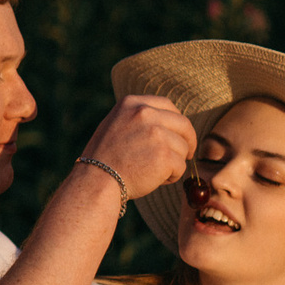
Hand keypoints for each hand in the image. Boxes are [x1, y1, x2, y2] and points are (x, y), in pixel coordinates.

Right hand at [80, 93, 194, 196]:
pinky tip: (156, 179)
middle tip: (187, 155)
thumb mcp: (117, 124)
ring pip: (183, 148)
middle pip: (183, 125)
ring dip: (175, 162)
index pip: (168, 105)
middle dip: (188, 141)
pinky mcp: (164, 155)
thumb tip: (168, 121)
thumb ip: (139, 118)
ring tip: (155, 171)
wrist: (96, 180)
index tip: (181, 134)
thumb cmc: (106, 158)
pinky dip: (173, 176)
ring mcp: (156, 133)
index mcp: (132, 103)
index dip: (178, 122)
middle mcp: (145, 113)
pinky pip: (181, 166)